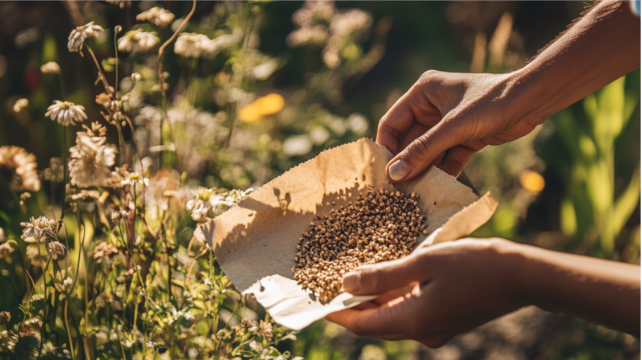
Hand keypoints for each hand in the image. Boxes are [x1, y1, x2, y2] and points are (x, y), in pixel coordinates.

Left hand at [326, 237, 640, 344]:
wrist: (523, 276)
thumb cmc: (474, 264)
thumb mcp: (424, 262)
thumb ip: (383, 275)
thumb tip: (346, 284)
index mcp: (413, 321)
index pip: (360, 325)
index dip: (335, 312)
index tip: (314, 298)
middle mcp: (422, 333)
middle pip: (375, 323)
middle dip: (352, 306)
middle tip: (331, 282)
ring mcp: (436, 330)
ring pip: (392, 318)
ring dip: (373, 301)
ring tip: (355, 276)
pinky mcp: (446, 321)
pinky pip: (410, 313)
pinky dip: (395, 299)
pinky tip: (389, 277)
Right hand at [377, 71, 542, 181]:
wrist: (534, 100)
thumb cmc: (491, 103)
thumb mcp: (453, 127)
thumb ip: (422, 151)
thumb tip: (394, 174)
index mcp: (422, 93)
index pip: (392, 123)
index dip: (387, 148)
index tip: (383, 174)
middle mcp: (431, 107)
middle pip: (409, 140)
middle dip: (406, 163)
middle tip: (397, 190)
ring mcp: (448, 123)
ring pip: (428, 151)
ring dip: (424, 170)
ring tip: (415, 193)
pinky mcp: (464, 137)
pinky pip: (446, 157)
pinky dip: (442, 171)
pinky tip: (437, 189)